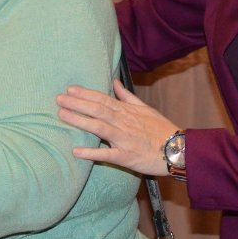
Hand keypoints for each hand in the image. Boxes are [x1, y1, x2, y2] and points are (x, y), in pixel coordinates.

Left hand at [57, 79, 178, 176]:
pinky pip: (106, 155)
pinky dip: (92, 153)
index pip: (103, 99)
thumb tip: (114, 82)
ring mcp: (124, 139)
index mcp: (128, 111)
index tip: (70, 89)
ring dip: (80, 120)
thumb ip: (127, 96)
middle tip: (59, 99)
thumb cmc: (162, 129)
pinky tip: (76, 151)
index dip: (86, 94)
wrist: (178, 150)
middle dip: (77, 103)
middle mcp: (124, 123)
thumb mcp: (146, 109)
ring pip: (99, 127)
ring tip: (62, 115)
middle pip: (98, 110)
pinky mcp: (126, 157)